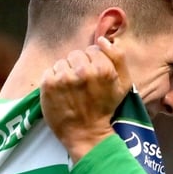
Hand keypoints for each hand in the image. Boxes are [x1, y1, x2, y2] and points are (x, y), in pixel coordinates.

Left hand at [40, 36, 132, 162]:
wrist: (86, 134)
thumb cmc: (105, 108)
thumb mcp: (124, 84)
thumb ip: (118, 58)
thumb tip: (102, 39)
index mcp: (103, 69)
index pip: (94, 49)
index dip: (94, 62)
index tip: (94, 77)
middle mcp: (83, 71)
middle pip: (76, 54)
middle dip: (79, 65)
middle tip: (82, 84)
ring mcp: (64, 77)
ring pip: (63, 62)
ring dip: (66, 72)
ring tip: (71, 89)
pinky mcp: (48, 84)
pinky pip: (50, 70)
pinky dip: (54, 80)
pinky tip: (61, 93)